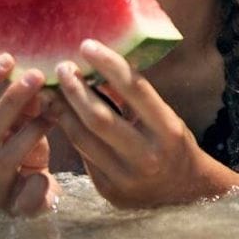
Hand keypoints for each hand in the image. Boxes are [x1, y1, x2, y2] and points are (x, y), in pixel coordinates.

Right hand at [0, 53, 59, 215]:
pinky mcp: (14, 211)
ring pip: (6, 158)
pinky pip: (24, 195)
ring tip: (55, 110)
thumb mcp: (18, 122)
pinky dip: (36, 183)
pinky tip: (47, 174)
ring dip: (32, 130)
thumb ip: (15, 99)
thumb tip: (24, 65)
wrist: (38, 194)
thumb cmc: (23, 149)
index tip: (7, 58)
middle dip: (12, 101)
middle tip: (37, 76)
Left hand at [50, 40, 238, 206]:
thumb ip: (134, 99)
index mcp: (168, 130)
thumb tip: (98, 67)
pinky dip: (71, 133)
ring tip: (52, 91)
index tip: (87, 45)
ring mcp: (126, 178)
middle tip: (62, 68)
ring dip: (63, 111)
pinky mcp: (109, 191)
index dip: (108, 64)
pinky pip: (84, 156)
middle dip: (74, 90)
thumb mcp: (164, 117)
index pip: (134, 90)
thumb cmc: (174, 145)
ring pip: (83, 139)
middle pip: (99, 118)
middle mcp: (147, 156)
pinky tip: (61, 117)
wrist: (186, 193)